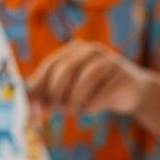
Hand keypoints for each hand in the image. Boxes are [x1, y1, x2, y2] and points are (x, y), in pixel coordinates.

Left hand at [27, 41, 149, 116]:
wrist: (132, 91)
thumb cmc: (95, 89)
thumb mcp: (70, 88)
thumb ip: (48, 93)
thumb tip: (27, 107)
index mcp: (75, 49)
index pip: (50, 64)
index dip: (39, 86)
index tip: (33, 107)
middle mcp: (92, 50)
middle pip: (66, 69)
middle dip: (56, 93)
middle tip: (53, 110)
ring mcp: (110, 61)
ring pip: (85, 79)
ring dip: (75, 100)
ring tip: (73, 110)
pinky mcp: (123, 77)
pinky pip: (102, 94)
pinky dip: (92, 105)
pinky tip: (92, 108)